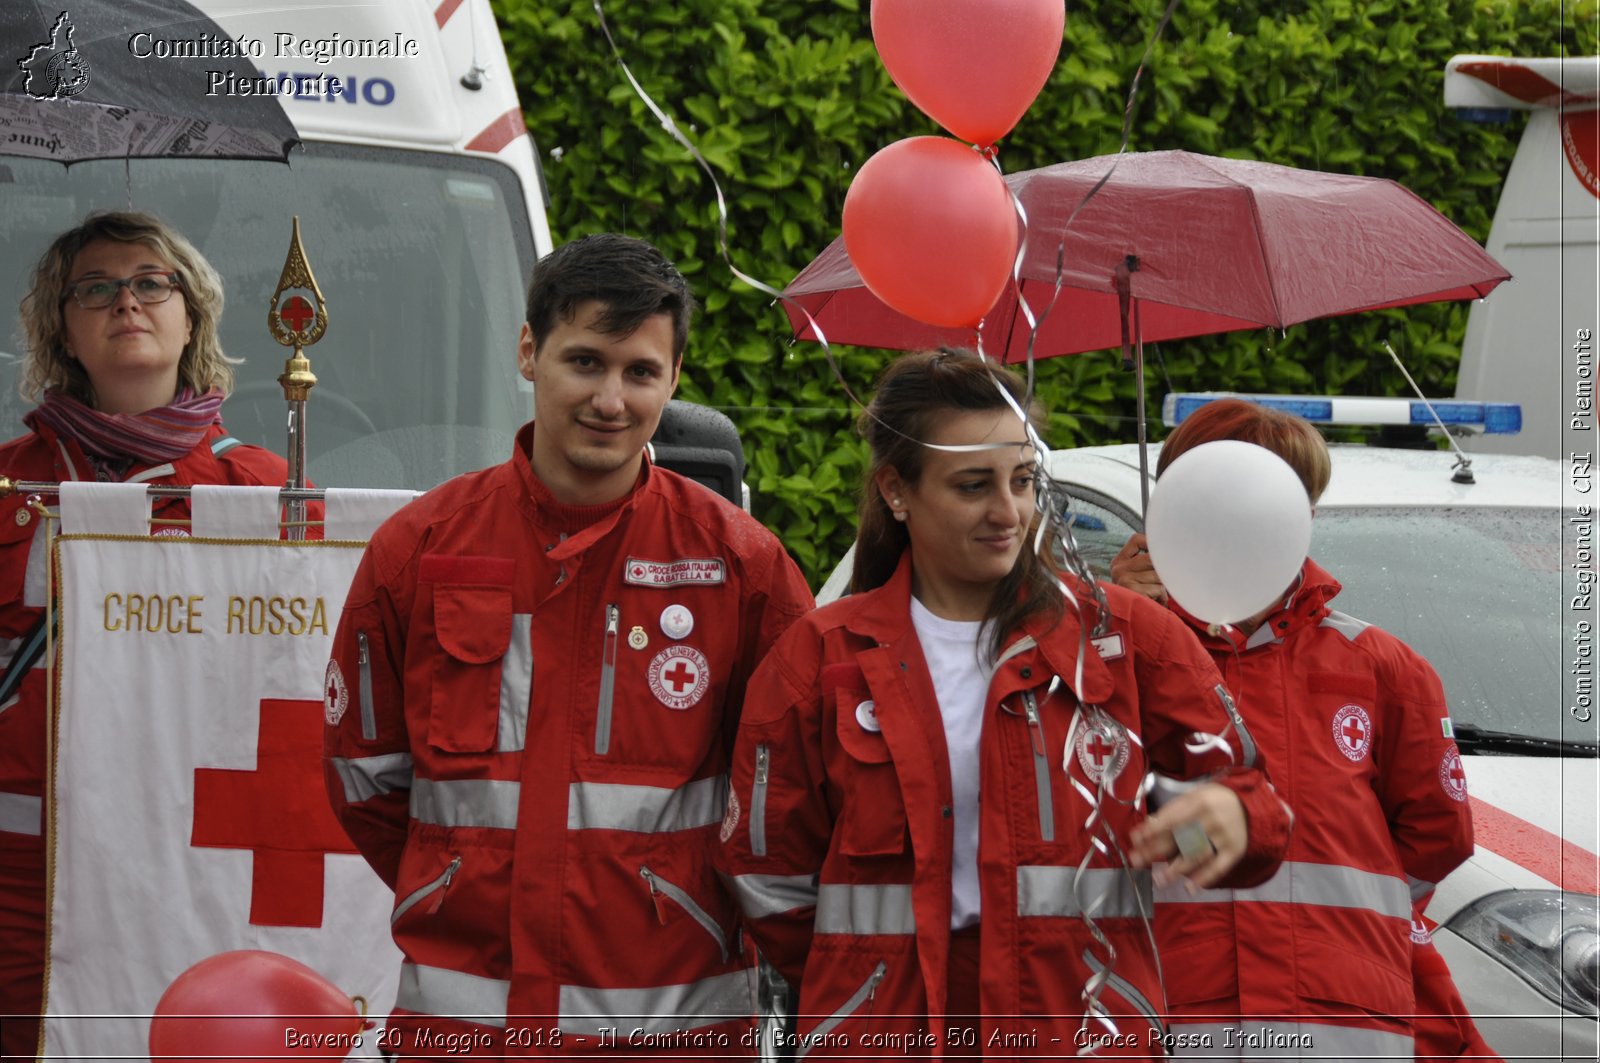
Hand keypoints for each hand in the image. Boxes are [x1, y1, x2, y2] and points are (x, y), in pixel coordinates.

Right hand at [1111, 533, 1166, 603]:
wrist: (1132, 623)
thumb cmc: (1140, 597)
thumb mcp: (1137, 577)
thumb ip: (1146, 563)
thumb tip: (1171, 550)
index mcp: (1119, 562)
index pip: (1136, 540)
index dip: (1152, 543)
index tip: (1163, 551)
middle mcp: (1119, 569)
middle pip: (1151, 557)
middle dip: (1162, 569)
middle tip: (1166, 577)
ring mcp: (1124, 579)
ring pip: (1158, 574)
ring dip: (1162, 585)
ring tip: (1156, 594)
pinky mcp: (1132, 591)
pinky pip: (1158, 588)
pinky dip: (1161, 596)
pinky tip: (1155, 601)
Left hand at [1128, 783, 1245, 889]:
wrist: (1249, 806)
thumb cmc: (1212, 801)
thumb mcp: (1192, 797)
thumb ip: (1172, 811)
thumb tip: (1146, 828)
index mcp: (1198, 801)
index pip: (1170, 818)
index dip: (1152, 830)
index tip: (1135, 840)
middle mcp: (1210, 819)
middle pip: (1179, 838)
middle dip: (1155, 851)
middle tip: (1137, 862)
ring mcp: (1224, 836)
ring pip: (1197, 855)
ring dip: (1176, 869)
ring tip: (1159, 880)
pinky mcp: (1234, 851)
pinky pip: (1219, 867)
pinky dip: (1204, 878)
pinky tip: (1189, 888)